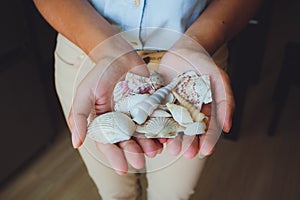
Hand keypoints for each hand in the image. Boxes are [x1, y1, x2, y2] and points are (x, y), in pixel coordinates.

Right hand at [68, 35, 162, 173]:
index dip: (114, 157)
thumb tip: (76, 144)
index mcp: (104, 122)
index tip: (123, 169)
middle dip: (134, 153)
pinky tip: (166, 137)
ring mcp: (136, 114)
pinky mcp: (149, 106)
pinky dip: (161, 130)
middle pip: (127, 142)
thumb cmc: (100, 73)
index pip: (108, 144)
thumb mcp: (85, 93)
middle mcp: (120, 121)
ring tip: (156, 151)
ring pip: (143, 135)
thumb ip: (80, 117)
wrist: (119, 54)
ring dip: (149, 145)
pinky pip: (156, 121)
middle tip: (141, 161)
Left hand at [157, 35, 234, 157]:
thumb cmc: (205, 65)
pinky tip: (154, 133)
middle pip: (188, 132)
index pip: (207, 130)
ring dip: (171, 138)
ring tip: (170, 147)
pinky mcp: (159, 101)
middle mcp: (188, 112)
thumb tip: (228, 127)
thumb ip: (226, 102)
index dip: (207, 141)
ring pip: (172, 126)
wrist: (186, 49)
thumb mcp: (220, 81)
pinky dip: (155, 124)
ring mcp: (173, 108)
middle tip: (186, 153)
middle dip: (188, 144)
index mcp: (204, 111)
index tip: (205, 151)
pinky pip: (156, 115)